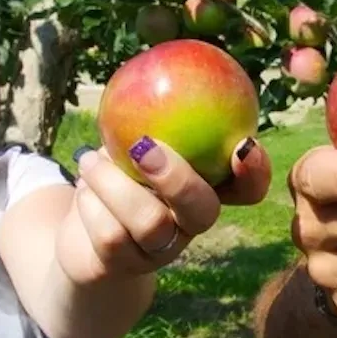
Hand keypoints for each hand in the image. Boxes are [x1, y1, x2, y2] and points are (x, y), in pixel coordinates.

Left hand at [56, 134, 270, 284]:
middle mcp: (189, 225)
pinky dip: (90, 204)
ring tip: (88, 159)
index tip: (244, 143)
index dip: (256, 172)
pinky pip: (110, 235)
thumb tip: (147, 70)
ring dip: (112, 184)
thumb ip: (145, 119)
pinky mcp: (127, 267)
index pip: (248, 188)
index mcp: (203, 190)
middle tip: (143, 146)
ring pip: (148, 223)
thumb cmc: (115, 175)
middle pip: (202, 211)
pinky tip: (82, 190)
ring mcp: (161, 250)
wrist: (81, 235)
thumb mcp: (128, 145)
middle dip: (177, 178)